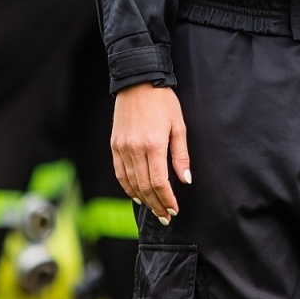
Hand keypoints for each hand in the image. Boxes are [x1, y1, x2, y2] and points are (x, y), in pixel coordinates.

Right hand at [111, 82, 190, 224]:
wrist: (137, 82)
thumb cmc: (163, 102)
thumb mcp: (179, 125)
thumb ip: (181, 154)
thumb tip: (186, 179)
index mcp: (153, 144)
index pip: (159, 182)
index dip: (167, 199)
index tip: (174, 210)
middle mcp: (135, 149)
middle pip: (145, 186)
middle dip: (156, 204)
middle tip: (165, 216)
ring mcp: (122, 148)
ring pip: (131, 183)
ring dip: (143, 199)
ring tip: (154, 209)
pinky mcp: (114, 146)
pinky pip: (120, 173)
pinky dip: (128, 187)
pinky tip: (137, 194)